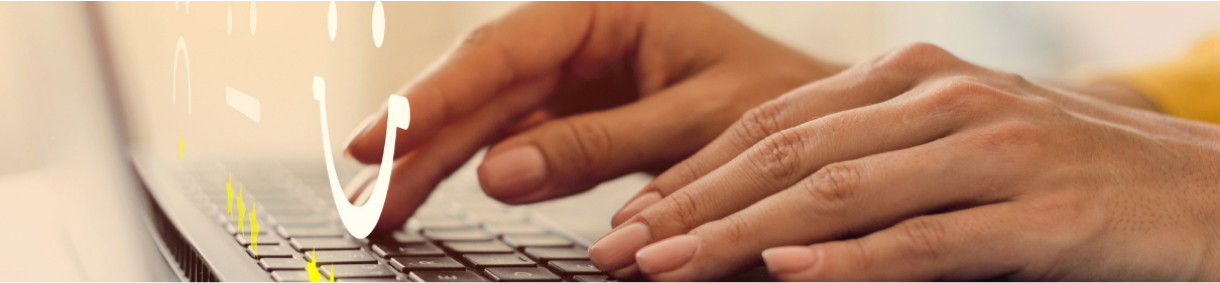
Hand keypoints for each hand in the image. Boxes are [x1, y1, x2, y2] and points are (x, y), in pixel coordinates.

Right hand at [343, 2, 840, 229]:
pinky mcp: (586, 122)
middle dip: (419, 138)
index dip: (436, 97)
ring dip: (434, 160)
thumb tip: (498, 173)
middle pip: (483, 86)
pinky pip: (518, 144)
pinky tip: (435, 196)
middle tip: (364, 196)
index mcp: (615, 12)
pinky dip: (477, 173)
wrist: (837, 131)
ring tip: (381, 209)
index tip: (376, 141)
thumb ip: (602, 146)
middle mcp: (588, 40)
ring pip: (490, 116)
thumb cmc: (791, 108)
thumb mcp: (702, 124)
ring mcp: (583, 83)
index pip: (507, 50)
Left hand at [592, 43, 1219, 280]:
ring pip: (842, 192)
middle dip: (693, 205)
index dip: (694, 171)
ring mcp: (996, 150)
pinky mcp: (1046, 214)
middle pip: (789, 152)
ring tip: (668, 267)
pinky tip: (787, 275)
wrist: (1214, 193)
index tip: (632, 216)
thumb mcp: (958, 144)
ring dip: (741, 235)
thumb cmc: (1069, 175)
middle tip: (621, 249)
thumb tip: (769, 218)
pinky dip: (851, 261)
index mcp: (913, 76)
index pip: (775, 121)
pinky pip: (928, 239)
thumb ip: (871, 160)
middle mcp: (944, 97)